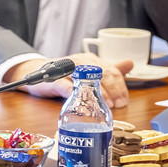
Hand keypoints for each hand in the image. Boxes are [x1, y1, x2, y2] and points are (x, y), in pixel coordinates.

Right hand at [8, 53, 130, 107]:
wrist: (37, 72)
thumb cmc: (65, 74)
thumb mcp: (89, 71)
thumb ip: (109, 69)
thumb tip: (130, 63)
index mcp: (90, 60)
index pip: (110, 71)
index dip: (119, 86)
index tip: (124, 100)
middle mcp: (80, 62)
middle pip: (100, 74)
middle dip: (111, 91)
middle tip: (116, 105)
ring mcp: (66, 70)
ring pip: (85, 79)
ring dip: (96, 93)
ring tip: (103, 105)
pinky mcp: (52, 80)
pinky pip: (63, 85)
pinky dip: (72, 92)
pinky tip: (79, 100)